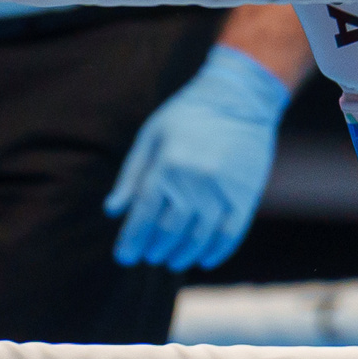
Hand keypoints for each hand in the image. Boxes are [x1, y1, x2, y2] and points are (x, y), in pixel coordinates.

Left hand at [104, 44, 291, 270]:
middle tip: (148, 257)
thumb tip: (111, 212)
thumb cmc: (187, 115)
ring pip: (199, 237)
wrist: (239, 97)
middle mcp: (194, 179)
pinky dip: (217, 252)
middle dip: (154, 249)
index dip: (131, 239)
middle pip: (169, 230)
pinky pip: (230, 233)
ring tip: (172, 261)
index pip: (143, 213)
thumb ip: (131, 175)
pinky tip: (204, 260)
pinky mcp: (246, 195)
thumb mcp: (151, 136)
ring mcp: (222, 189)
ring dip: (182, 255)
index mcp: (167, 163)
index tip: (124, 257)